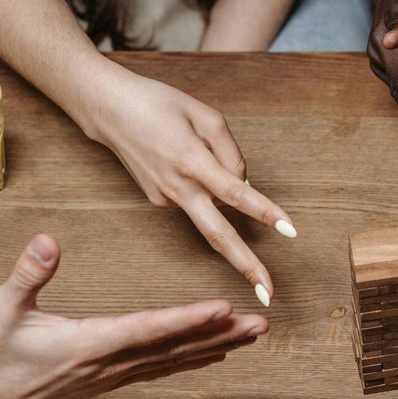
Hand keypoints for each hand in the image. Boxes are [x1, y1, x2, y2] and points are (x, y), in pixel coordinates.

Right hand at [0, 235, 267, 398]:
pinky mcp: (114, 378)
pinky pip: (164, 368)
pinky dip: (195, 359)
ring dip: (218, 347)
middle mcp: (111, 363)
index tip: (222, 308)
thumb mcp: (4, 308)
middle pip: (176, 348)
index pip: (148, 328)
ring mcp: (115, 375)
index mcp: (90, 343)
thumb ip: (28, 274)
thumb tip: (47, 241)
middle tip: (260, 324)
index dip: (187, 319)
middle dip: (221, 335)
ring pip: (176, 360)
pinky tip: (220, 354)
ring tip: (254, 335)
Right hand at [83, 65, 295, 303]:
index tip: (290, 230)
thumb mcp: (204, 114)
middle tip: (269, 294)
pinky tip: (182, 158)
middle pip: (217, 234)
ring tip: (189, 143)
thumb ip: (230, 151)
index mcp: (190, 160)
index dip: (264, 211)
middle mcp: (177, 188)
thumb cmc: (158, 104)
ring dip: (222, 193)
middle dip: (245, 265)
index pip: (235, 192)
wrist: (108, 110)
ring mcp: (164, 199)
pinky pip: (197, 198)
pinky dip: (204, 185)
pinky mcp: (157, 202)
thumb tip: (242, 184)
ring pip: (212, 208)